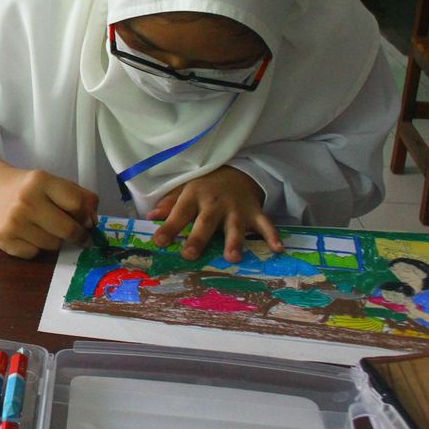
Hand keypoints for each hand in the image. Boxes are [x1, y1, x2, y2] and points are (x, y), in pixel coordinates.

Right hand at [0, 151, 97, 258]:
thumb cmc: (30, 188)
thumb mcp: (54, 183)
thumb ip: (80, 197)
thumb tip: (93, 223)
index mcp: (41, 181)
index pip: (77, 205)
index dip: (86, 216)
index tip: (87, 222)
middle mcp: (25, 200)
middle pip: (67, 229)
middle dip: (78, 235)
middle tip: (80, 237)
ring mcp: (13, 222)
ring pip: (53, 245)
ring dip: (55, 240)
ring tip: (45, 228)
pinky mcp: (3, 239)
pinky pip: (34, 253)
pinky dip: (36, 247)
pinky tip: (28, 234)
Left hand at [145, 165, 280, 262]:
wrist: (236, 171)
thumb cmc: (206, 186)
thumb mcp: (186, 189)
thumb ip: (170, 204)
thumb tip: (150, 218)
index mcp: (194, 196)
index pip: (179, 213)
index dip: (169, 227)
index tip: (159, 242)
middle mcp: (215, 203)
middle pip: (205, 222)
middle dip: (198, 238)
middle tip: (189, 254)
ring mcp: (237, 209)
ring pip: (235, 226)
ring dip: (234, 241)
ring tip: (232, 257)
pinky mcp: (254, 212)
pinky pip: (265, 224)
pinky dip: (272, 236)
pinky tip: (278, 248)